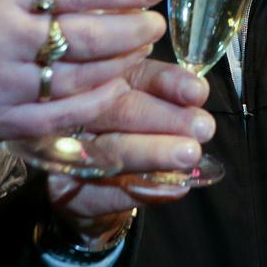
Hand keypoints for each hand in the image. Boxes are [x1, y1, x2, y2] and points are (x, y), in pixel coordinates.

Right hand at [0, 0, 185, 142]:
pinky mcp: (5, 123)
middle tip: (155, 24)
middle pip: (85, 36)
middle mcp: (2, 39)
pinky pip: (65, 114)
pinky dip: (99, 99)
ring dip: (122, 63)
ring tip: (141, 48)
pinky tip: (118, 84)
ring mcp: (3, 86)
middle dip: (132, 29)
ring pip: (82, 77)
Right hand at [46, 60, 217, 223]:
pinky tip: (174, 188)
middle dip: (166, 118)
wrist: (90, 185)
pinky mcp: (63, 191)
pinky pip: (103, 193)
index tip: (197, 92)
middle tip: (202, 127)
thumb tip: (196, 91)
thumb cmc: (123, 129)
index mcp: (100, 77)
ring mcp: (64, 151)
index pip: (136, 74)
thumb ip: (166, 89)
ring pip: (111, 150)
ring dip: (154, 153)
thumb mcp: (145, 97)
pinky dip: (142, 191)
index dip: (168, 82)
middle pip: (121, 110)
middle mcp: (76, 109)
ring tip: (190, 154)